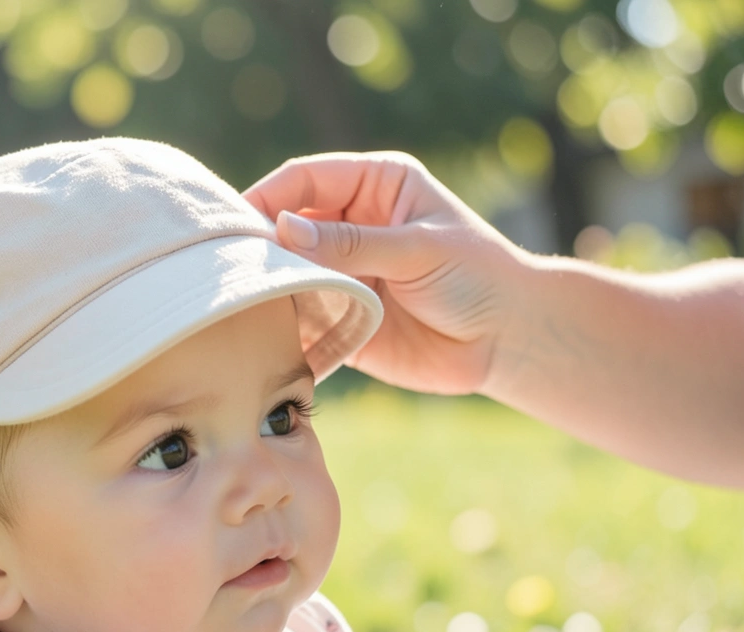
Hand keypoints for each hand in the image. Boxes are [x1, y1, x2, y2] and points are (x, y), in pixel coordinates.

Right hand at [244, 151, 529, 394]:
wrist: (509, 340)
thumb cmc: (478, 275)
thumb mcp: (418, 249)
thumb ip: (352, 243)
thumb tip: (283, 231)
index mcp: (372, 186)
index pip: (304, 180)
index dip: (268, 197)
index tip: (239, 224)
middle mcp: (350, 225)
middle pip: (285, 227)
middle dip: (262, 246)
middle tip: (234, 268)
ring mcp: (343, 273)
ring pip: (286, 274)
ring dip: (268, 288)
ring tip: (247, 303)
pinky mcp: (340, 319)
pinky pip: (300, 320)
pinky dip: (283, 327)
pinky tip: (267, 334)